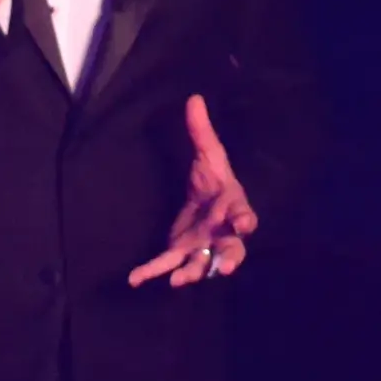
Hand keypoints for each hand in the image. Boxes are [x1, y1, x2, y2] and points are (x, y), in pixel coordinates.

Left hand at [129, 96, 259, 287]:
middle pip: (232, 249)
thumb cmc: (215, 179)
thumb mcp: (208, 153)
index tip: (245, 224)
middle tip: (227, 268)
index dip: (245, 220)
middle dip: (230, 258)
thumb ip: (201, 130)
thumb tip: (193, 98)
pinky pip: (168, 264)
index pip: (243, 214)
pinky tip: (135, 280)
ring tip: (178, 283)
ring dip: (193, 274)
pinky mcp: (182, 252)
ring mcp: (203, 246)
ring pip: (203, 264)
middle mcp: (223, 232)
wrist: (208, 199)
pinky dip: (152, 273)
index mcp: (233, 206)